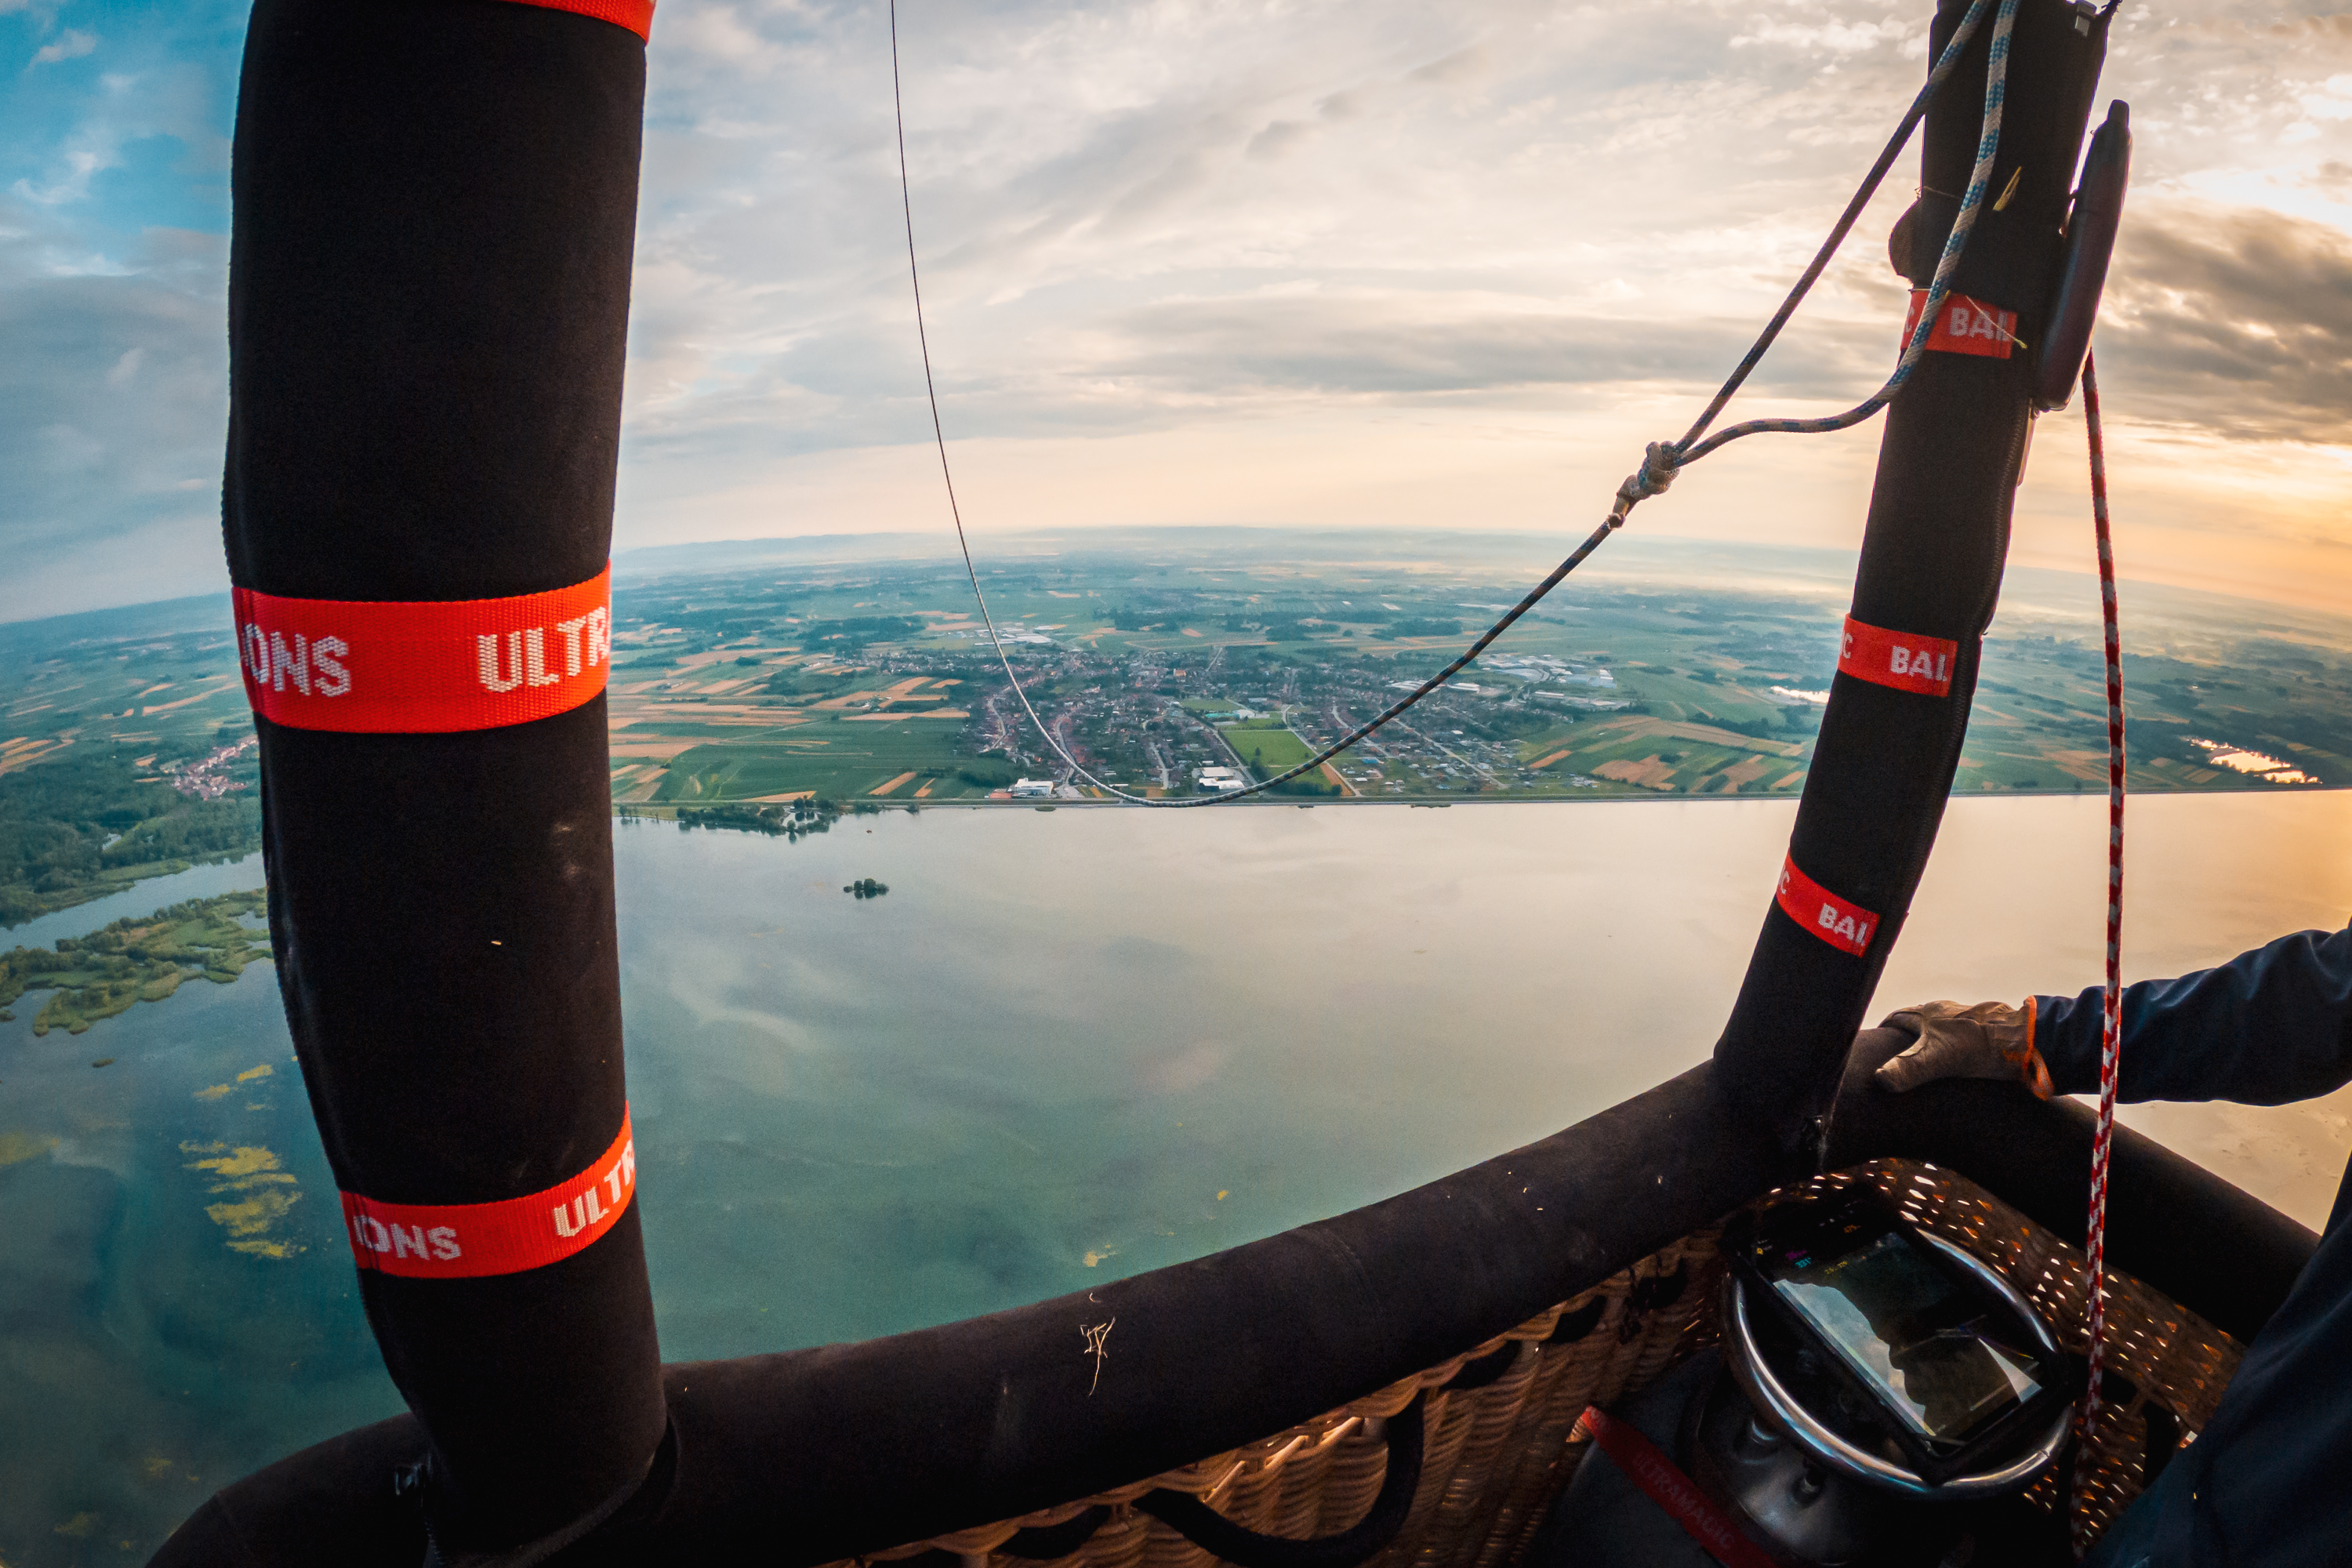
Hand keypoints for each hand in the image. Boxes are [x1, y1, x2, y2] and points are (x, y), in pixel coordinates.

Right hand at [1874, 999, 2050, 1097]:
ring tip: (1926, 1057)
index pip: (1899, 1016)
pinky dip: (1953, 1047)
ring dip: (1932, 1039)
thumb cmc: (1981, 1046)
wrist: (2027, 1039)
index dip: (1886, 1027)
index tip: (1876, 1038)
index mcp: (1931, 1014)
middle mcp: (1948, 1012)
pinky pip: (1962, 1037)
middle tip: (1897, 1049)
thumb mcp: (1938, 1060)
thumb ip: (1908, 1069)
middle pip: (1920, 1019)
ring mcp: (1969, 1020)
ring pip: (1942, 1028)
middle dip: (1907, 1033)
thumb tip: (1879, 1080)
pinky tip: (1958, 1061)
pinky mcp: (1986, 1032)